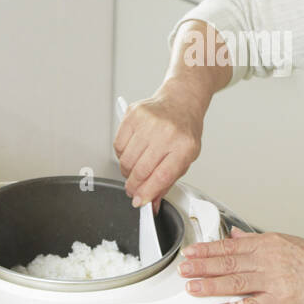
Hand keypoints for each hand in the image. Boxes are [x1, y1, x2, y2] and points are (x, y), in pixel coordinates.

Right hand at [113, 82, 204, 213]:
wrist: (180, 101)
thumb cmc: (184, 130)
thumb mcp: (185, 158)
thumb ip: (167, 182)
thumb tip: (150, 203)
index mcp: (184, 146)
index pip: (161, 177)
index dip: (146, 193)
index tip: (139, 201)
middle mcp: (166, 132)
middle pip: (140, 171)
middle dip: (134, 186)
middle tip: (133, 190)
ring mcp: (148, 122)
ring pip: (126, 160)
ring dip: (127, 172)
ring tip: (135, 169)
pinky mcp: (133, 115)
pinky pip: (118, 145)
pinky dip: (122, 155)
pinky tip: (132, 152)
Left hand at [179, 226, 303, 303]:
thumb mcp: (286, 241)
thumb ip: (257, 240)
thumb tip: (236, 235)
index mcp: (268, 243)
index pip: (230, 245)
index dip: (206, 249)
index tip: (190, 252)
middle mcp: (268, 259)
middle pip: (227, 262)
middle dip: (201, 266)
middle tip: (182, 269)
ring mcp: (273, 280)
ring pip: (234, 282)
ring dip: (209, 285)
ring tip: (191, 287)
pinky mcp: (281, 301)